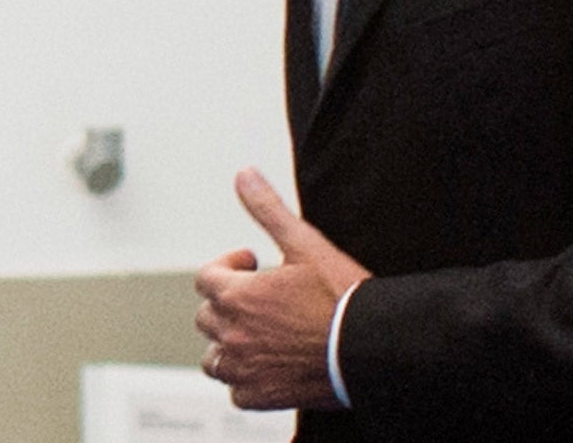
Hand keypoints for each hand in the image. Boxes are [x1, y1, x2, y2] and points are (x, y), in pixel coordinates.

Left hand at [194, 167, 369, 410]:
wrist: (366, 346)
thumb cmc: (340, 296)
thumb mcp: (303, 243)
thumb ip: (267, 208)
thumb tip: (244, 176)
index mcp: (236, 295)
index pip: (205, 278)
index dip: (228, 267)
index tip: (254, 264)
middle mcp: (232, 334)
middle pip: (207, 316)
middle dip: (228, 303)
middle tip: (261, 297)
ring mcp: (244, 369)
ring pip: (214, 357)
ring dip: (230, 343)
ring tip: (260, 331)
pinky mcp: (260, 395)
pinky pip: (236, 389)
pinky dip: (246, 378)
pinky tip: (269, 362)